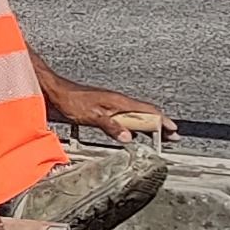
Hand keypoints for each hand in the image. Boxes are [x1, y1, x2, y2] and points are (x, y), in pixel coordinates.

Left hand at [49, 76, 172, 141]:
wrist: (56, 92)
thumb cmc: (71, 100)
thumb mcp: (92, 116)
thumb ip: (111, 126)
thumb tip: (128, 138)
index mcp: (120, 102)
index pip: (148, 111)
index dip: (162, 121)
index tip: (173, 131)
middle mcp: (119, 102)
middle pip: (145, 114)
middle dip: (159, 125)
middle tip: (170, 137)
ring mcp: (112, 105)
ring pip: (135, 116)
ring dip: (146, 126)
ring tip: (156, 137)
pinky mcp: (104, 108)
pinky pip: (124, 117)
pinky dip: (133, 125)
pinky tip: (132, 132)